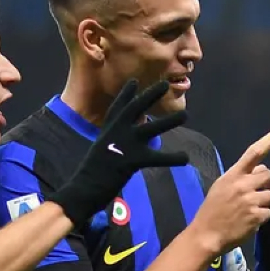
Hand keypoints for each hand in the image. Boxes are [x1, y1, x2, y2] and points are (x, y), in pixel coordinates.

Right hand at [51, 79, 188, 224]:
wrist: (84, 188)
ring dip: (168, 122)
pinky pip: (157, 158)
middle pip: (135, 109)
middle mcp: (116, 133)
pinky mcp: (132, 160)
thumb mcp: (101, 151)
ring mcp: (125, 145)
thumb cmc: (92, 174)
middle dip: (150, 95)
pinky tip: (185, 157)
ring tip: (185, 115)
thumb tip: (122, 144)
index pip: (118, 108)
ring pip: (151, 129)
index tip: (134, 82)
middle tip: (165, 84)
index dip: (126, 94)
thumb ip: (113, 143)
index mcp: (107, 131)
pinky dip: (172, 158)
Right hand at [190, 128, 269, 254]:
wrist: (206, 235)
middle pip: (268, 175)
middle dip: (268, 183)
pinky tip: (248, 221)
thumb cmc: (212, 210)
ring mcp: (250, 201)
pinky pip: (268, 213)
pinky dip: (261, 217)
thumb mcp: (221, 187)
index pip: (253, 153)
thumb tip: (260, 169)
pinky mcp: (256, 216)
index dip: (269, 142)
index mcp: (232, 176)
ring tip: (248, 210)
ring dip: (263, 203)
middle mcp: (243, 185)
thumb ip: (239, 177)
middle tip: (259, 191)